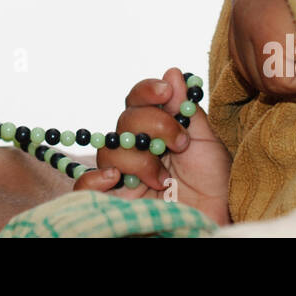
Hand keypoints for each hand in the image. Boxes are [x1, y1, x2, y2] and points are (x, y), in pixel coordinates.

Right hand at [73, 67, 231, 225]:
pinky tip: (116, 179)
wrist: (211, 223)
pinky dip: (95, 179)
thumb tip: (171, 72)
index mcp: (155, 130)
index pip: (138, 101)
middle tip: (178, 144)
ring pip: (109, 151)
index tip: (166, 91)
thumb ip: (186, 111)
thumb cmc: (212, 187)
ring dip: (139, 161)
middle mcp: (135, 148)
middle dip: (152, 125)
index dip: (147, 91)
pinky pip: (84, 185)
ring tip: (163, 180)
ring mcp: (121, 175)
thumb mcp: (206, 145)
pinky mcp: (111, 201)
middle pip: (124, 121)